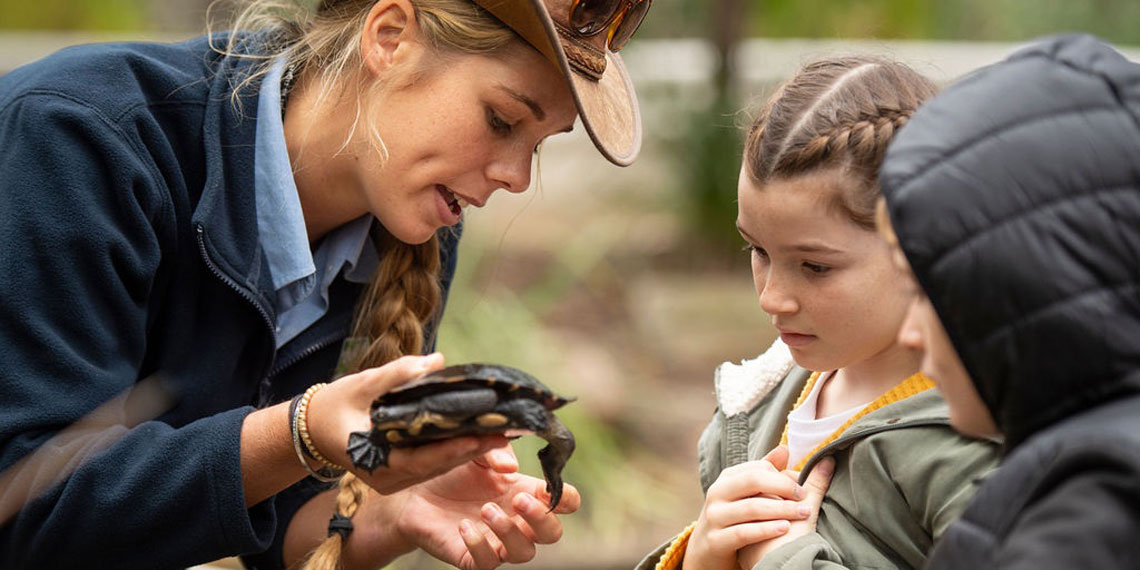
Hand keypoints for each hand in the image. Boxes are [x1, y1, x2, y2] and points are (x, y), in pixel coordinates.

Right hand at [305, 353, 507, 493]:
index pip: (421, 459)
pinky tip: (483, 433)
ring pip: (440, 466)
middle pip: (438, 465)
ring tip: (503, 431)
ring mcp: (396, 479)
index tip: (481, 437)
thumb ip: (398, 374)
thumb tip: (437, 361)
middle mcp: (387, 478)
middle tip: (506, 430)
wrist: (314, 426)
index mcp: (374, 462)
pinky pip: (435, 463)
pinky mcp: (404, 473)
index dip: (452, 449)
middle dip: (473, 448)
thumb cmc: (335, 404)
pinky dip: (458, 448)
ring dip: (471, 449)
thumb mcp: (362, 384)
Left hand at [383, 444, 580, 569]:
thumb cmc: (452, 472)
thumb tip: (511, 468)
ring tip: (486, 510)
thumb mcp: (476, 452)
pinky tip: (463, 525)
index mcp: (526, 493)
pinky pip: (487, 563)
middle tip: (519, 499)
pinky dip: (478, 544)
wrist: (414, 493)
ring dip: (509, 532)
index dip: (564, 498)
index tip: (545, 486)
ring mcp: (496, 542)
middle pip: (552, 533)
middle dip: (542, 518)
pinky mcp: (472, 557)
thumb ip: (495, 452)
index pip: (565, 503)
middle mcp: (517, 522)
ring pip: (523, 553)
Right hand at [683, 446, 808, 569]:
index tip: (803, 486)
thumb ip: (765, 473)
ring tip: (804, 513)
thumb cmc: (734, 517)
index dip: (783, 476)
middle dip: (784, 487)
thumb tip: (785, 449)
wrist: (706, 550)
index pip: (759, 468)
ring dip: (781, 509)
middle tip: (805, 497)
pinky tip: (785, 529)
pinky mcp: (715, 540)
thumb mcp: (745, 494)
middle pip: (753, 480)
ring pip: (751, 508)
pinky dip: (766, 530)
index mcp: (727, 478)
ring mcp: (714, 517)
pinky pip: (744, 533)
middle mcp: (717, 493)